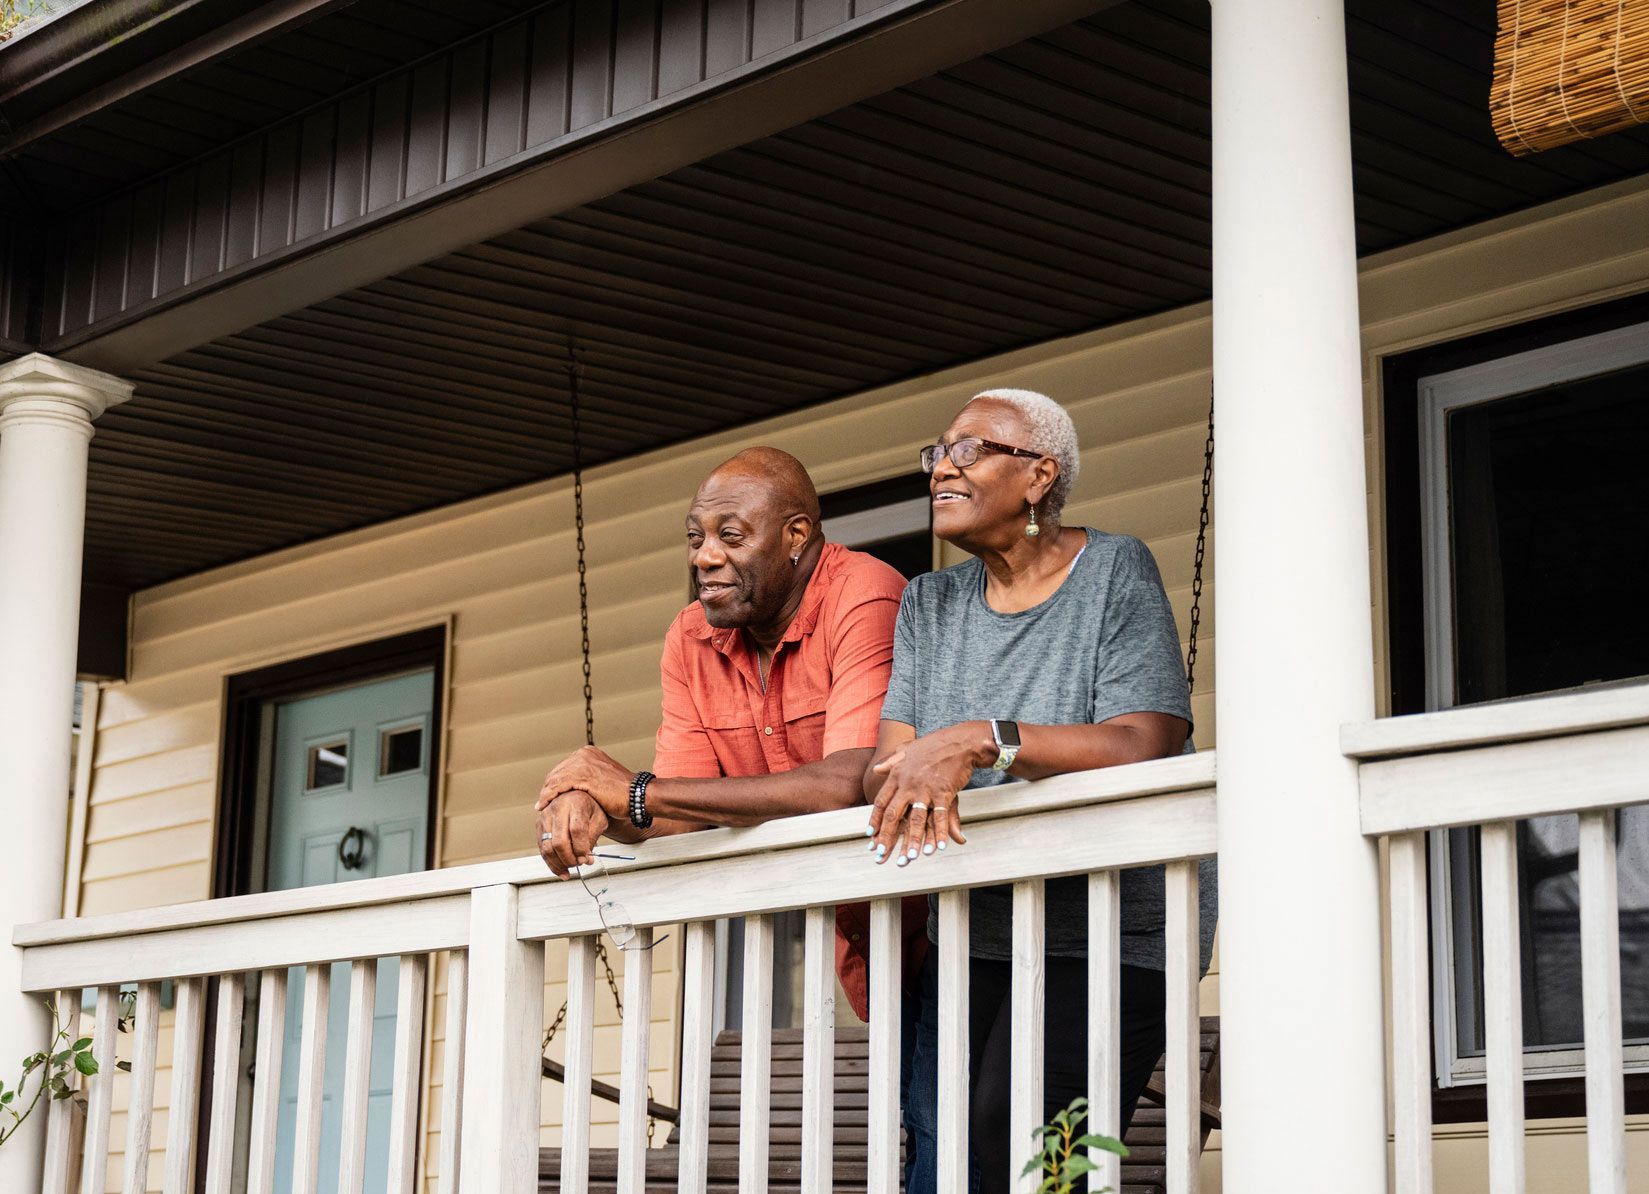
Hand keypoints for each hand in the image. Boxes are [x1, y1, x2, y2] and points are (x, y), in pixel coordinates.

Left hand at [537, 745, 634, 821]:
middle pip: (557, 772)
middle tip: (542, 802)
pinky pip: (559, 787)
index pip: (563, 767)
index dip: (553, 782)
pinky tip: (544, 805)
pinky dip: (549, 797)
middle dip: (547, 788)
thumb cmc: (623, 792)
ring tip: (541, 806)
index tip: (548, 795)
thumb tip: (573, 788)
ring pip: (555, 779)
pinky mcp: (583, 776)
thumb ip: (587, 778)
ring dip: (546, 794)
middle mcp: (584, 754)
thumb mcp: (602, 778)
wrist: (638, 795)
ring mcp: (583, 764)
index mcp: (588, 752)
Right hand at [537, 789, 610, 877]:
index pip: (576, 830)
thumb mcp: (599, 819)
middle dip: (569, 858)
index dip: (581, 848)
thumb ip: (593, 837)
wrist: (575, 796)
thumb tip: (585, 858)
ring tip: (570, 869)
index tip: (586, 858)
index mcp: (576, 803)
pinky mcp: (539, 825)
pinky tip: (561, 870)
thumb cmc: (589, 807)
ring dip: (559, 863)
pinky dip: (551, 863)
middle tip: (579, 863)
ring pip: (547, 847)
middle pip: (559, 841)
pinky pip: (542, 849)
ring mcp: (545, 817)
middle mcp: (557, 808)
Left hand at [866, 723, 981, 865]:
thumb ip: (891, 761)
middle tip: (882, 854)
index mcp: (897, 774)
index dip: (875, 819)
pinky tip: (939, 847)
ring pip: (916, 820)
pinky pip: (940, 817)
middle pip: (893, 815)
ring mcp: (925, 789)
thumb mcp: (907, 749)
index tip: (870, 834)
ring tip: (910, 857)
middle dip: (887, 837)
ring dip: (913, 841)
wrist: (959, 740)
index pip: (881, 801)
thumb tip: (876, 769)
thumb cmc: (934, 745)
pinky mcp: (943, 792)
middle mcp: (908, 783)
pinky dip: (940, 833)